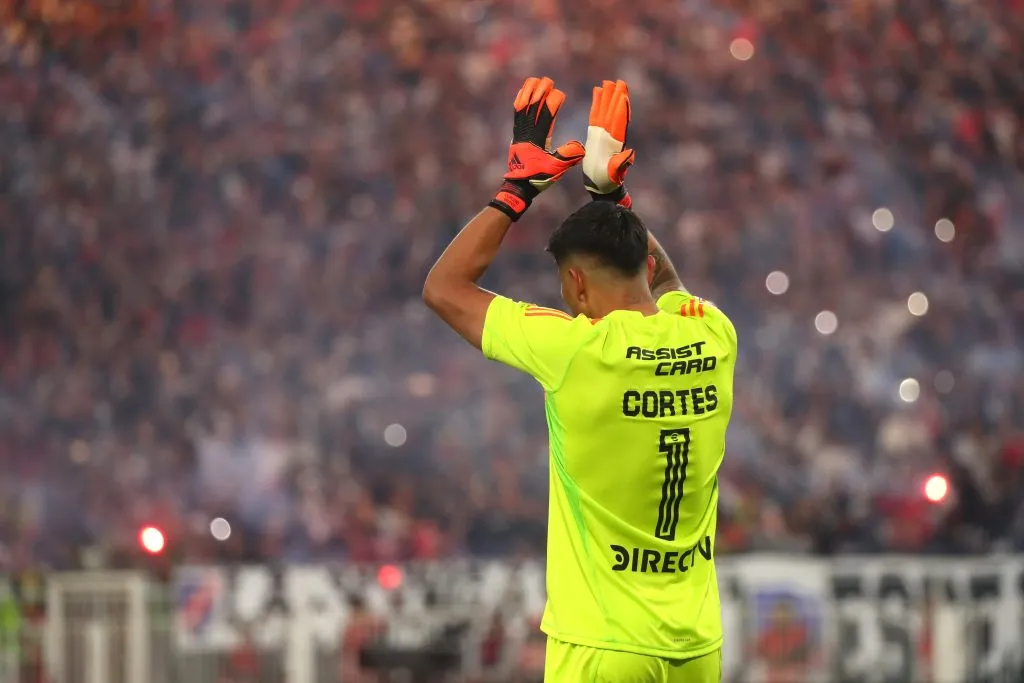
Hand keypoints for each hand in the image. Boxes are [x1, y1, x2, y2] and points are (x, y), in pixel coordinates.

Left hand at [489, 77, 585, 220]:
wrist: (518, 186)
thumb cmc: (538, 178)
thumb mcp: (556, 169)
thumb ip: (568, 157)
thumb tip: (581, 146)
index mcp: (538, 139)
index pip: (546, 116)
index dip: (553, 102)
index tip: (561, 93)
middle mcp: (527, 133)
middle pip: (532, 107)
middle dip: (540, 91)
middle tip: (548, 80)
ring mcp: (519, 133)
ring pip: (522, 107)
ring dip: (528, 92)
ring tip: (535, 80)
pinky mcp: (516, 135)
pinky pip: (516, 114)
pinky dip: (519, 101)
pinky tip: (523, 93)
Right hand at [583, 80, 634, 206]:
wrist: (601, 187)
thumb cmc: (606, 183)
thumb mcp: (613, 175)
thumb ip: (620, 165)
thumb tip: (630, 153)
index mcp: (615, 143)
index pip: (618, 122)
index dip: (620, 108)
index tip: (622, 94)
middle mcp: (611, 136)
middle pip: (614, 112)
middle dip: (616, 97)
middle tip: (619, 82)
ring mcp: (604, 135)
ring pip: (606, 112)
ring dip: (607, 98)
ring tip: (608, 83)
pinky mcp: (596, 137)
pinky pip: (596, 116)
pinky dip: (596, 104)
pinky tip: (597, 93)